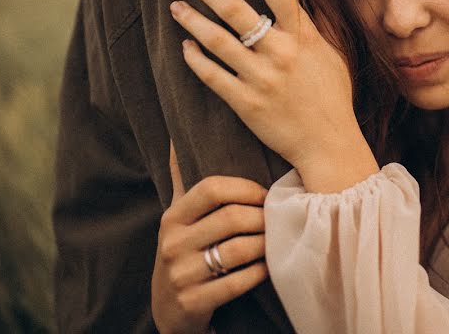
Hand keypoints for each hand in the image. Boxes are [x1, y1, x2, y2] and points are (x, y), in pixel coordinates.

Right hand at [151, 142, 268, 333]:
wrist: (170, 311)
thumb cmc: (184, 252)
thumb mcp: (178, 217)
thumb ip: (182, 179)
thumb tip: (177, 136)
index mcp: (172, 217)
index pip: (212, 188)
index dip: (246, 188)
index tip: (265, 195)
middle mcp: (172, 244)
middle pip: (231, 218)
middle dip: (262, 218)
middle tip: (278, 219)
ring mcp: (181, 275)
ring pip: (238, 251)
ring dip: (265, 244)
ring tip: (276, 240)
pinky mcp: (193, 303)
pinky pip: (238, 282)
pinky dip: (260, 273)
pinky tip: (269, 267)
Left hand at [170, 0, 377, 190]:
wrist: (329, 145)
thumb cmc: (333, 98)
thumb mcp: (332, 54)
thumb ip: (313, 24)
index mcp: (303, 35)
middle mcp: (281, 53)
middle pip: (235, 9)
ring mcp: (262, 79)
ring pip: (216, 41)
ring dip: (191, 20)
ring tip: (175, 7)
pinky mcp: (246, 104)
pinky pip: (211, 76)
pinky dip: (195, 59)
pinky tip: (185, 47)